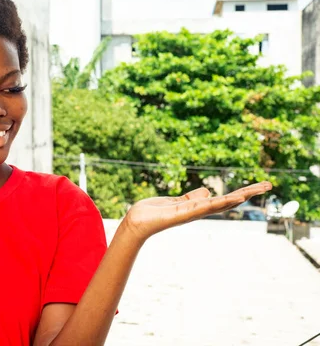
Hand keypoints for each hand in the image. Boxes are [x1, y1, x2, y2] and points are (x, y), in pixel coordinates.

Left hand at [122, 181, 272, 240]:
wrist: (136, 222)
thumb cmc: (152, 213)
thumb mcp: (175, 201)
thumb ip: (191, 198)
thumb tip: (207, 191)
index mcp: (197, 207)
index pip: (224, 198)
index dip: (242, 192)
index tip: (260, 185)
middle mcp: (197, 212)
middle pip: (227, 201)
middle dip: (247, 193)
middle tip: (269, 184)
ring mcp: (190, 214)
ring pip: (218, 204)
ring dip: (237, 197)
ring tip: (255, 189)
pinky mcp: (180, 214)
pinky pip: (200, 207)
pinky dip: (215, 203)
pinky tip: (227, 198)